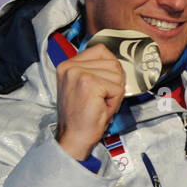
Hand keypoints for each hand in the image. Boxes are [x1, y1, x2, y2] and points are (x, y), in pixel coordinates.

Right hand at [55, 44, 125, 161]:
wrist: (74, 137)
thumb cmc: (82, 116)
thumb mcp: (84, 86)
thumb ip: (95, 70)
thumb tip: (117, 63)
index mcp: (68, 64)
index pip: (101, 50)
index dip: (111, 68)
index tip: (103, 85)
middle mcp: (70, 66)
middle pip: (113, 62)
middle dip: (114, 83)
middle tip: (101, 99)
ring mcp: (79, 73)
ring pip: (117, 75)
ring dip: (115, 93)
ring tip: (100, 103)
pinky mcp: (90, 83)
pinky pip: (118, 88)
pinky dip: (115, 101)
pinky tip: (101, 108)